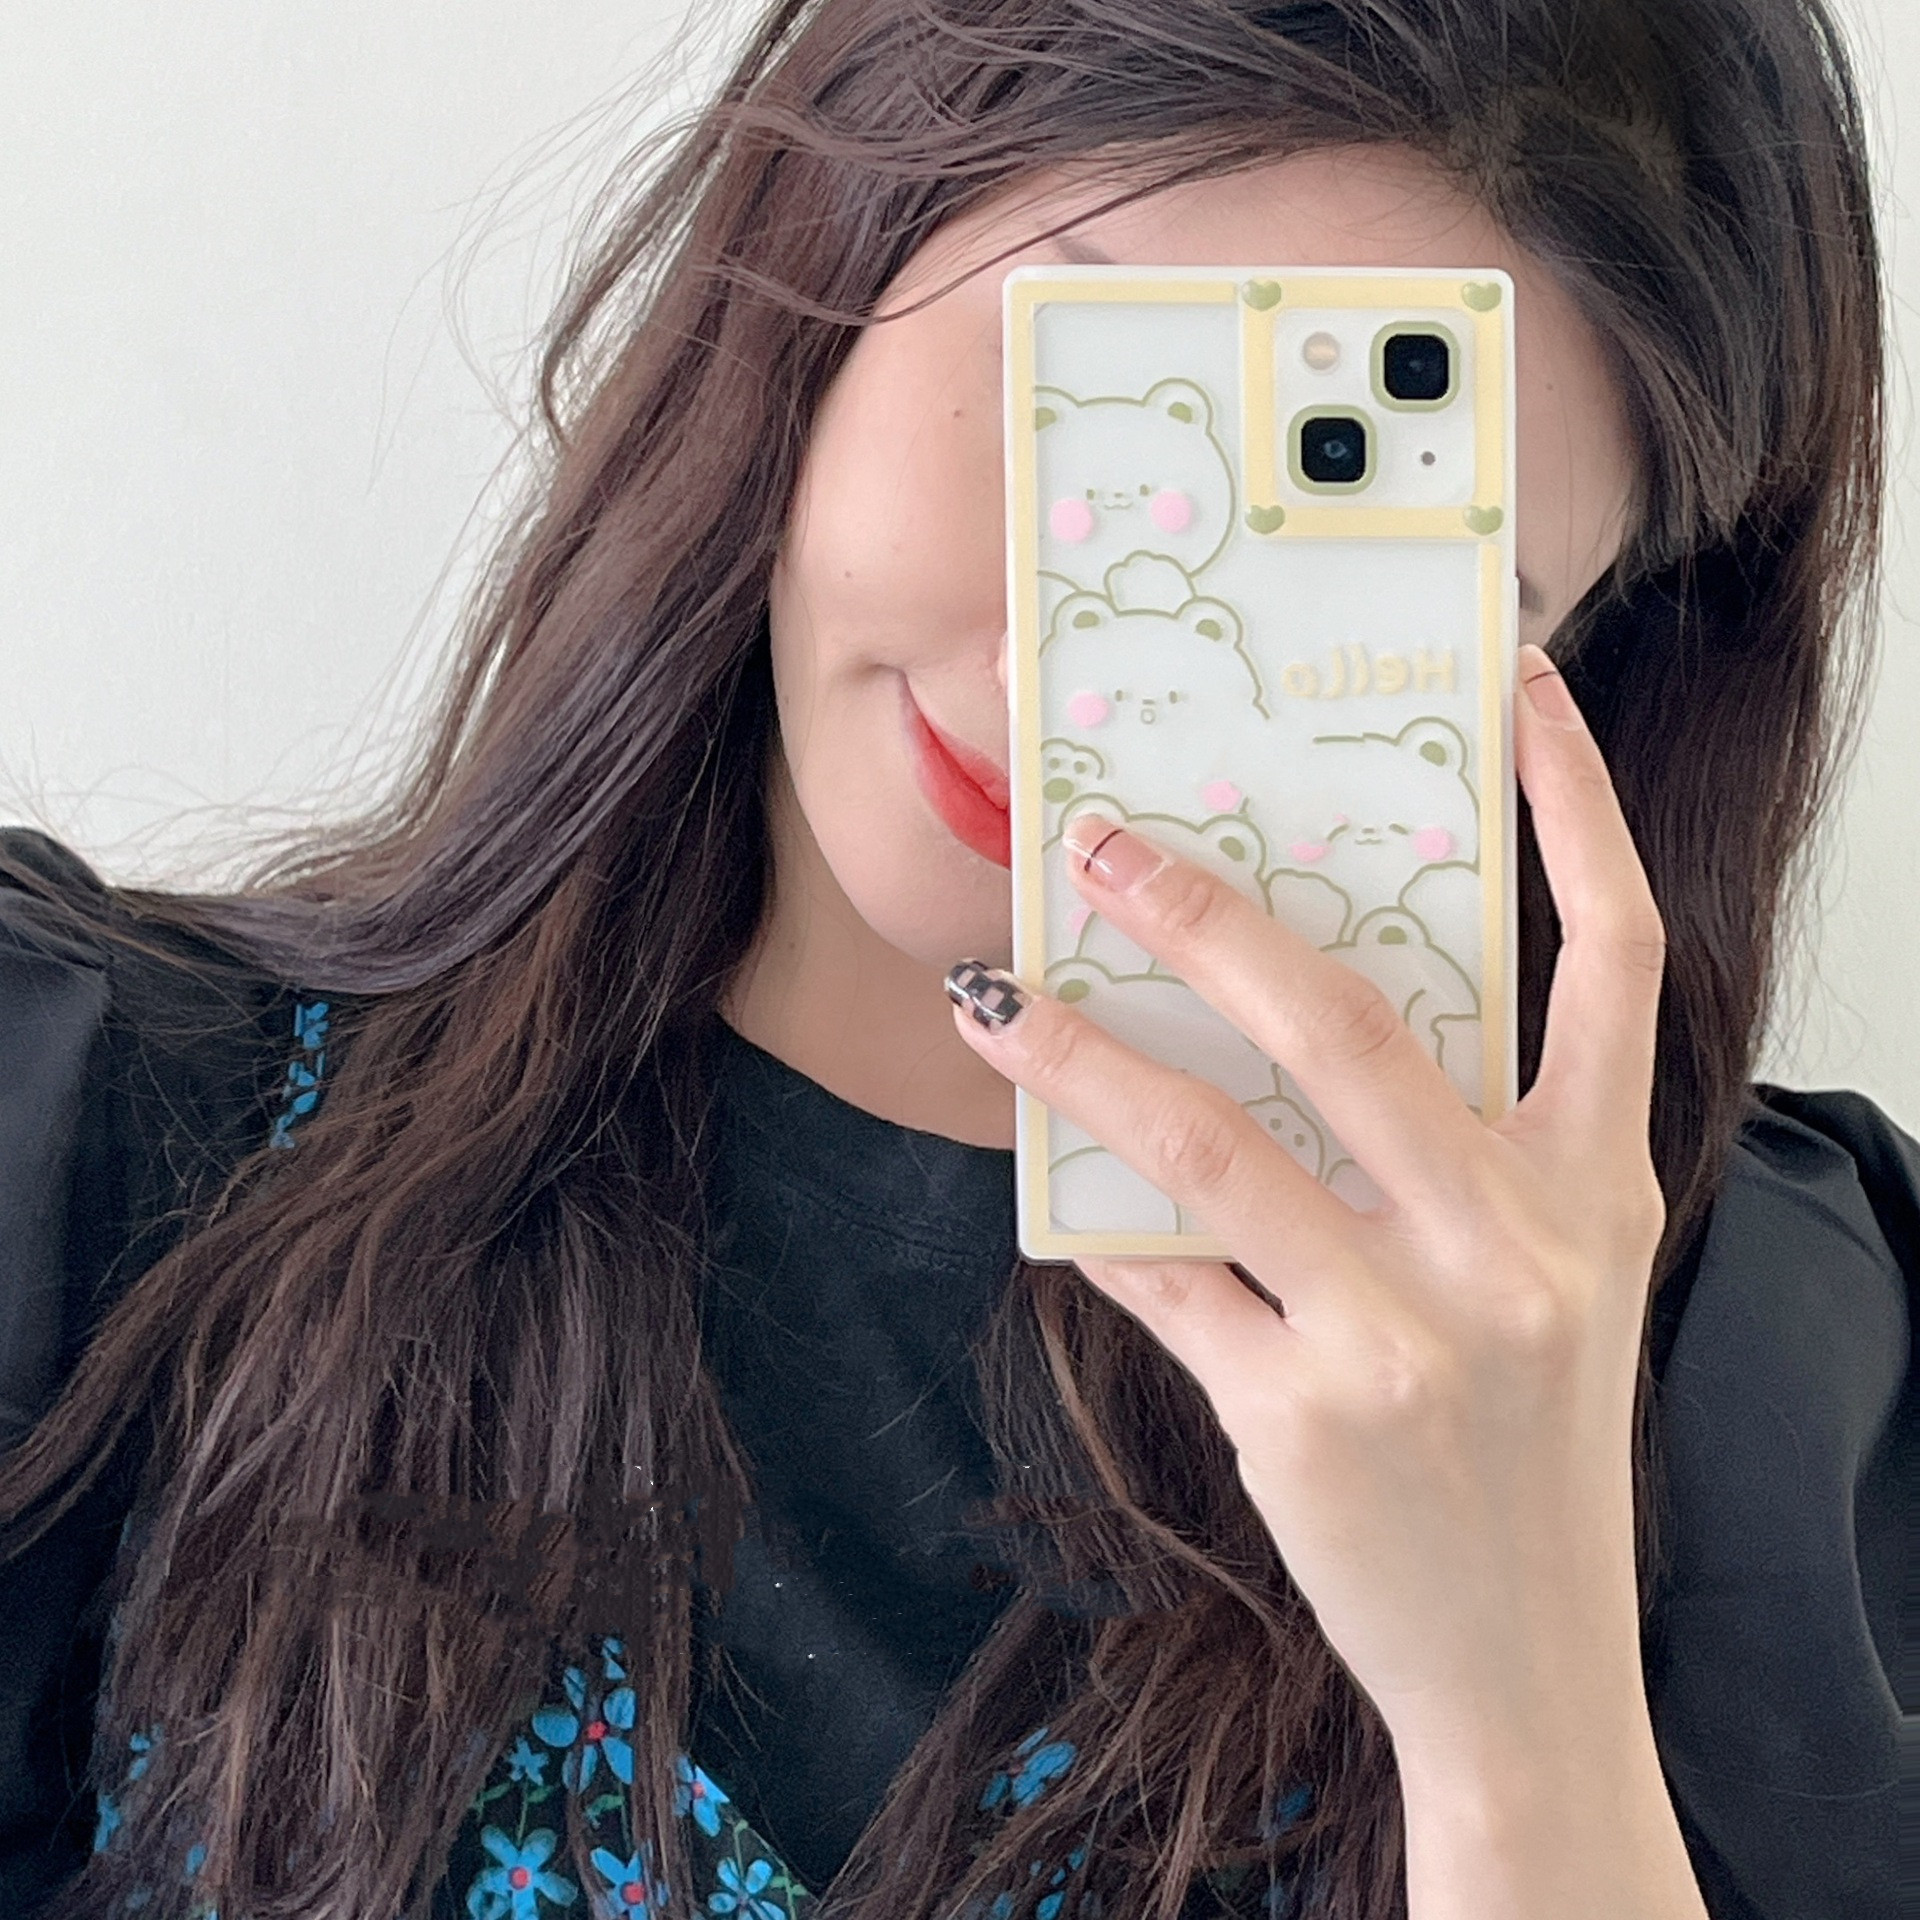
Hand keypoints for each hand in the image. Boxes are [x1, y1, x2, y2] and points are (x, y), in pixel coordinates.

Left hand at [944, 643, 1668, 1756]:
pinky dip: (1092, 1222)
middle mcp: (1518, 1242)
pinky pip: (1167, 1279)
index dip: (1578, 808)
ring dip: (1086, 1054)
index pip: (1617, 959)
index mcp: (1595, 1187)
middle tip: (1101, 842)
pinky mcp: (1306, 1414)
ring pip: (1213, 1140)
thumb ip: (1459, 1162)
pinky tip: (1040, 1184)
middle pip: (1351, 1020)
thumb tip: (1276, 1032)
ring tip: (997, 996)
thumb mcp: (1545, 1289)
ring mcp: (1411, 1331)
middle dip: (1208, 915)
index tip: (1516, 693)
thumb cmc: (1529, 1451)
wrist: (1532, 1667)